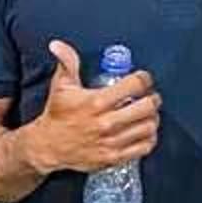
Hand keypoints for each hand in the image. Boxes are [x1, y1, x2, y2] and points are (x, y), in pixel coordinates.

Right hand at [24, 40, 160, 175]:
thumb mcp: (61, 86)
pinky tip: (145, 131)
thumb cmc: (57, 115)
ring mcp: (111, 142)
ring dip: (153, 118)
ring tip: (149, 113)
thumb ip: (66, 63)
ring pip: (148, 127)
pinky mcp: (113, 157)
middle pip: (147, 107)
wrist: (48, 146)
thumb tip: (58, 45)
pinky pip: (144, 147)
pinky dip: (150, 138)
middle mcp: (106, 123)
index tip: (143, 78)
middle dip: (153, 98)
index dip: (144, 78)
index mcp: (96, 102)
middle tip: (151, 96)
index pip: (134, 85)